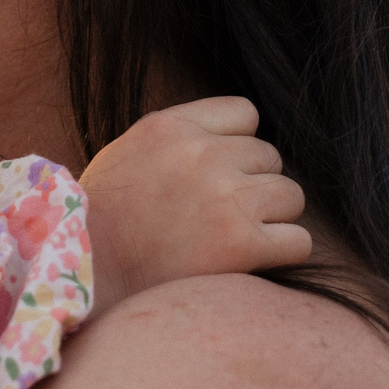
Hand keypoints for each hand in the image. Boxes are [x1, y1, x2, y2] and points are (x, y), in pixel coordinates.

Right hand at [77, 96, 309, 307]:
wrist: (89, 275)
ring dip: (271, 218)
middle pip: (270, 157)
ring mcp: (225, 198)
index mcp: (171, 127)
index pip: (245, 113)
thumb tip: (230, 141)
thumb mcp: (128, 154)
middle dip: (252, 185)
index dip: (237, 144)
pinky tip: (251, 260)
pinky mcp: (242, 243)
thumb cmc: (101, 222)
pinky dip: (283, 252)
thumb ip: (178, 140)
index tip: (217, 172)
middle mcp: (202, 155)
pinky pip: (299, 240)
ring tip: (233, 239)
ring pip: (290, 195)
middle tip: (220, 216)